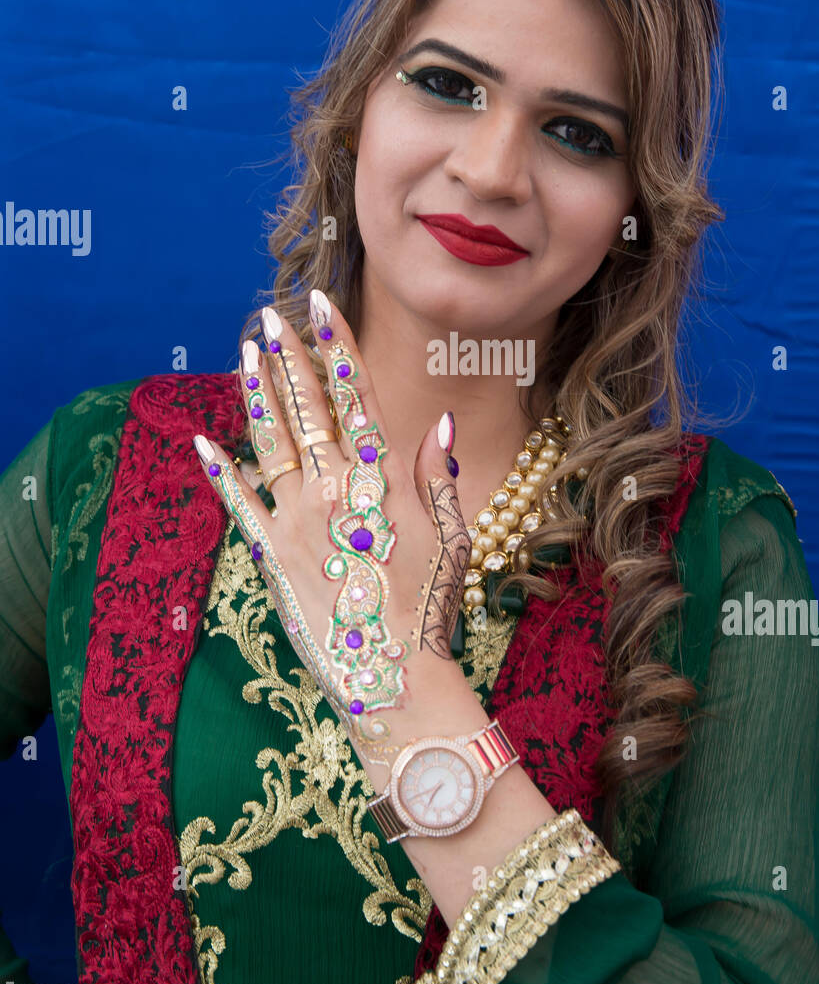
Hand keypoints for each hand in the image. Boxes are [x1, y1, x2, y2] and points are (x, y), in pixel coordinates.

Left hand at [193, 290, 471, 765]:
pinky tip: (202, 440)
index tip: (321, 305)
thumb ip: (435, 479)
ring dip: (257, 395)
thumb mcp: (451, 539)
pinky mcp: (272, 555)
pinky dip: (220, 472)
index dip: (337, 345)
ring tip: (245, 354)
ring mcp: (296, 521)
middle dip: (288, 357)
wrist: (392, 678)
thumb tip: (438, 426)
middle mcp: (333, 490)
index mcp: (380, 480)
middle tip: (270, 316)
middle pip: (307, 409)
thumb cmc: (430, 609)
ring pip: (271, 443)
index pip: (355, 395)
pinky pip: (240, 505)